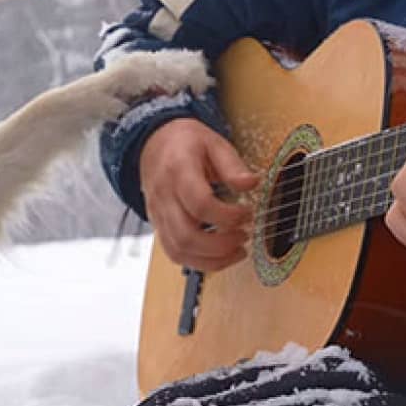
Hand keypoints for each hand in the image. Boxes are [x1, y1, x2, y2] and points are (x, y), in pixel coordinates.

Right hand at [140, 118, 260, 270]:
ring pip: (179, 250)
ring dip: (212, 259)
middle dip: (221, 245)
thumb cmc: (185, 143)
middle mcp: (164, 196)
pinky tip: (220, 255)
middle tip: (244, 236)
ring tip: (237, 250)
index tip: (247, 213)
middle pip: (187, 235)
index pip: (200, 204)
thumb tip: (251, 184)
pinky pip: (175, 253)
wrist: (153, 144)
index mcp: (178, 171)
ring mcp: (159, 214)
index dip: (228, 215)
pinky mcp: (160, 226)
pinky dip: (199, 262)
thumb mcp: (214, 143)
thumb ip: (233, 165)